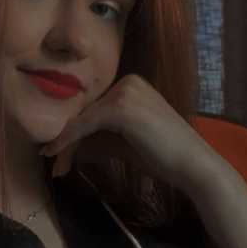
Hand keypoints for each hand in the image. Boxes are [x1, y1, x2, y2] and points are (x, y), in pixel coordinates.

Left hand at [39, 74, 235, 198]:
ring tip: (55, 167)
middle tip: (54, 163)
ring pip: (82, 120)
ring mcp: (124, 91)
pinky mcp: (120, 106)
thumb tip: (66, 146)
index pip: (93, 108)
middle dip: (67, 140)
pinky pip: (84, 125)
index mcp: (130, 85)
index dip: (73, 132)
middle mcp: (127, 81)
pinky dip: (68, 140)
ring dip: (65, 144)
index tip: (57, 153)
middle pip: (86, 113)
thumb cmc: (162, 156)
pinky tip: (55, 155)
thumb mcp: (121, 143)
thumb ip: (96, 139)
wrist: (193, 165)